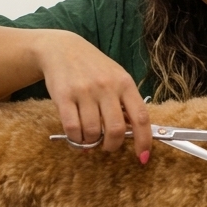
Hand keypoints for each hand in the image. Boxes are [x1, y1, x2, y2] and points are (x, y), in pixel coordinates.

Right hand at [37, 31, 151, 160]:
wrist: (62, 49)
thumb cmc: (93, 68)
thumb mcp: (116, 77)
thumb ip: (125, 102)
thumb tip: (134, 134)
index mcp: (124, 83)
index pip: (141, 117)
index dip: (144, 141)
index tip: (142, 157)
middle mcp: (106, 87)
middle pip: (116, 130)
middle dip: (112, 145)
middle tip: (107, 146)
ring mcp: (85, 91)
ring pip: (92, 132)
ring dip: (91, 142)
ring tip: (88, 138)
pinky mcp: (64, 96)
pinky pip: (72, 128)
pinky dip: (75, 139)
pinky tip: (76, 136)